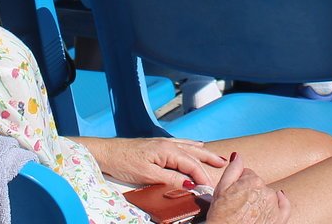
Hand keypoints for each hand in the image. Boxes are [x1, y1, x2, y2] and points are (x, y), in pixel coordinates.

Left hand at [85, 137, 227, 187]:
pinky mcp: (157, 144)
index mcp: (167, 150)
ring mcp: (162, 143)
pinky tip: (196, 145)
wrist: (106, 152)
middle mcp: (167, 144)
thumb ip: (170, 178)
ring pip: (189, 147)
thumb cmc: (124, 163)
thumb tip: (190, 184)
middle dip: (209, 160)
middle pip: (193, 153)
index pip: (191, 164)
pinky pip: (181, 144)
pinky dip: (192, 145)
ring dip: (203, 153)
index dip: (202, 176)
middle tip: (225, 165)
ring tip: (217, 156)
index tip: (210, 187)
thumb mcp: (148, 174)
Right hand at [207, 153, 289, 223]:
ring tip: (248, 210)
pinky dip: (281, 201)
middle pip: (258, 185)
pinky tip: (279, 197)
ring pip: (268, 195)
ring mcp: (274, 206)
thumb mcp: (220, 190)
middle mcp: (266, 192)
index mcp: (253, 181)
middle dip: (249, 191)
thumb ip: (232, 170)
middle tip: (238, 203)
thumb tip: (237, 156)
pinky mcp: (278, 220)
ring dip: (260, 199)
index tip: (234, 191)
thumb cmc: (221, 216)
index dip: (239, 182)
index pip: (247, 174)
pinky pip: (285, 206)